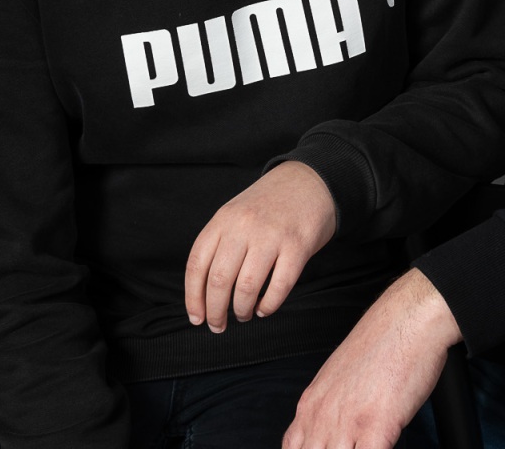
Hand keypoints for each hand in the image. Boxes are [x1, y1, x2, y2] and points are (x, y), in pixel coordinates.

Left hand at [185, 161, 336, 332]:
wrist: (311, 179)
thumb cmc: (270, 203)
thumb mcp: (237, 212)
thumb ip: (221, 242)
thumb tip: (204, 292)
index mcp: (224, 219)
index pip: (197, 264)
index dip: (193, 298)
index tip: (197, 317)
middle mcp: (244, 226)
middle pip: (219, 280)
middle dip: (215, 311)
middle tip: (218, 325)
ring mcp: (272, 235)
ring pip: (246, 288)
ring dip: (241, 310)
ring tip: (244, 314)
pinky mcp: (297, 246)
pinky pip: (278, 287)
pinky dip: (268, 306)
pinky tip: (265, 307)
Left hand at [283, 269, 461, 448]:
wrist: (409, 318)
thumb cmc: (382, 342)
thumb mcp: (338, 375)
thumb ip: (328, 408)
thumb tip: (331, 434)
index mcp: (310, 404)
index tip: (329, 446)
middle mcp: (323, 417)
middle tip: (351, 445)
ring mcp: (347, 424)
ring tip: (365, 444)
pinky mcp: (377, 428)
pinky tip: (386, 445)